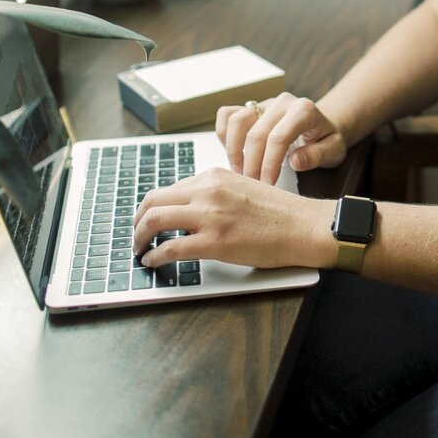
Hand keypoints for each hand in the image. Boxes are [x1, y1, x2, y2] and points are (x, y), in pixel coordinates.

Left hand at [132, 167, 328, 270]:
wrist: (302, 225)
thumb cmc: (278, 212)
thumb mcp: (242, 187)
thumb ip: (215, 194)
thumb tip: (191, 209)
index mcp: (214, 176)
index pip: (170, 188)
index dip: (153, 207)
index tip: (149, 219)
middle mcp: (208, 190)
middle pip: (153, 200)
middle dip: (138, 220)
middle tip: (136, 235)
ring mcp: (209, 216)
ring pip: (154, 220)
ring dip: (139, 238)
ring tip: (139, 250)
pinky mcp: (214, 242)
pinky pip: (170, 248)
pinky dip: (154, 256)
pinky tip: (153, 262)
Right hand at [215, 92, 347, 183]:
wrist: (321, 125)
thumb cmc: (326, 139)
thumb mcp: (334, 150)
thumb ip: (317, 155)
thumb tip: (295, 161)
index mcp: (304, 110)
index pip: (279, 137)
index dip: (269, 163)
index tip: (267, 184)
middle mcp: (281, 102)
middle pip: (256, 133)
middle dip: (251, 164)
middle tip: (253, 186)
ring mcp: (264, 103)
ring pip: (236, 120)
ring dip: (233, 151)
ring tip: (241, 173)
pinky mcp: (250, 107)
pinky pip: (227, 114)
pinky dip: (223, 134)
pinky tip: (233, 155)